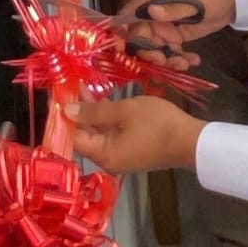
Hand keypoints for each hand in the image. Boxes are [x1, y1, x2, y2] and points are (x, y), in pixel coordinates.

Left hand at [68, 94, 204, 172]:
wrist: (190, 140)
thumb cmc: (157, 124)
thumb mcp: (124, 111)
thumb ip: (94, 111)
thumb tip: (66, 111)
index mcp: (103, 154)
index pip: (73, 138)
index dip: (63, 117)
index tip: (57, 95)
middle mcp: (108, 160)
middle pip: (84, 136)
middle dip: (76, 112)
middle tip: (68, 86)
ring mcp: (120, 156)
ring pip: (97, 134)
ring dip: (90, 113)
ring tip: (81, 87)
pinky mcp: (130, 150)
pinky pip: (109, 134)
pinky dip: (103, 119)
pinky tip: (100, 99)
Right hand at [114, 0, 236, 66]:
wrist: (231, 0)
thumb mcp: (194, 2)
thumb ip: (174, 9)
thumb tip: (150, 12)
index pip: (130, 15)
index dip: (124, 32)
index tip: (126, 50)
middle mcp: (155, 14)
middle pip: (140, 37)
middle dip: (149, 51)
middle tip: (163, 60)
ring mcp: (165, 27)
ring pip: (155, 48)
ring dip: (166, 59)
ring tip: (184, 64)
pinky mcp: (176, 38)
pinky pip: (170, 52)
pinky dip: (179, 59)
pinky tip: (193, 61)